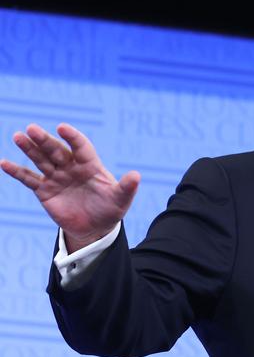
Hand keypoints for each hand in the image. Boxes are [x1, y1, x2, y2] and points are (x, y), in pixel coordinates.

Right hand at [0, 123, 139, 251]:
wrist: (95, 228)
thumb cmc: (110, 209)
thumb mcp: (120, 200)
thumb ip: (126, 187)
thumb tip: (136, 176)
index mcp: (90, 165)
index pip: (80, 147)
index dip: (72, 137)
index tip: (62, 128)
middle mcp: (71, 168)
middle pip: (56, 151)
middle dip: (45, 140)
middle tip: (31, 129)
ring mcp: (57, 178)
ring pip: (41, 160)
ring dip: (30, 149)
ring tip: (19, 137)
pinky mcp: (45, 191)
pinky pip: (29, 179)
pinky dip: (17, 171)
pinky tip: (4, 163)